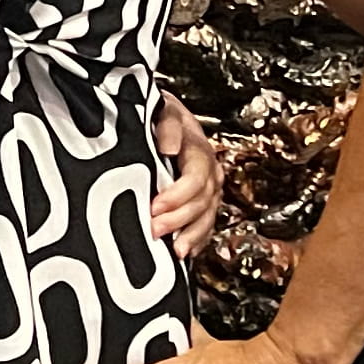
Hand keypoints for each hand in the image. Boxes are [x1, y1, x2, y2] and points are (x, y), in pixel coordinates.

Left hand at [151, 91, 227, 262]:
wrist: (167, 119)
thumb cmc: (162, 117)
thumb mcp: (164, 111)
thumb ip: (167, 126)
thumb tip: (169, 147)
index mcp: (200, 152)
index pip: (196, 178)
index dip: (177, 195)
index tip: (155, 206)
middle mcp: (209, 173)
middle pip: (202, 202)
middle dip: (179, 220)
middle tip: (154, 230)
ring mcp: (209, 190)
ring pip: (207, 217)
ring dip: (191, 236)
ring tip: (176, 251)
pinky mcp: (203, 203)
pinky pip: (206, 226)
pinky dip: (197, 240)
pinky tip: (185, 253)